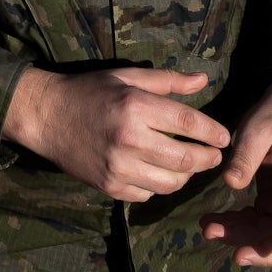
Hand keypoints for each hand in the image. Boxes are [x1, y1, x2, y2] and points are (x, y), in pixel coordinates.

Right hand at [3, 65, 230, 201]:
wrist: (46, 116)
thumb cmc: (89, 91)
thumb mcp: (127, 77)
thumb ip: (167, 80)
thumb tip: (203, 79)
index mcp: (135, 107)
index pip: (187, 122)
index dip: (212, 132)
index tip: (225, 137)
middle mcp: (129, 139)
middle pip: (184, 159)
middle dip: (207, 159)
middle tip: (215, 155)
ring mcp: (118, 167)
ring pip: (169, 183)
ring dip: (187, 177)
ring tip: (190, 166)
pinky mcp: (109, 186)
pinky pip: (147, 194)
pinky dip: (160, 186)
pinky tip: (160, 174)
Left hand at [203, 82, 271, 268]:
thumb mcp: (256, 130)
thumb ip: (245, 156)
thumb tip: (230, 183)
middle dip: (261, 249)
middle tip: (233, 255)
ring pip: (267, 233)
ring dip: (241, 238)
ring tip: (208, 228)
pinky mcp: (270, 202)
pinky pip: (256, 223)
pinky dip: (236, 226)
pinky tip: (213, 221)